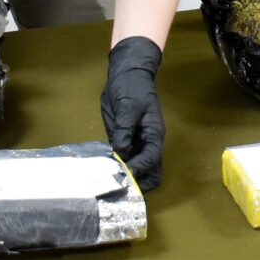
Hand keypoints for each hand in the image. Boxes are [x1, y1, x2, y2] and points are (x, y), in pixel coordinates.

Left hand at [101, 37, 165, 192]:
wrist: (127, 74)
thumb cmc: (132, 87)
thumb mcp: (128, 106)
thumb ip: (124, 130)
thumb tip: (122, 152)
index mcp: (154, 133)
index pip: (152, 158)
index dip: (139, 168)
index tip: (124, 174)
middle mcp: (148, 142)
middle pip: (152, 172)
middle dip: (140, 182)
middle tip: (121, 185)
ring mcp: (136, 143)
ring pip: (140, 170)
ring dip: (129, 178)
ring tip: (112, 181)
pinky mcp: (123, 141)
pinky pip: (125, 160)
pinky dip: (118, 168)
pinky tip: (105, 171)